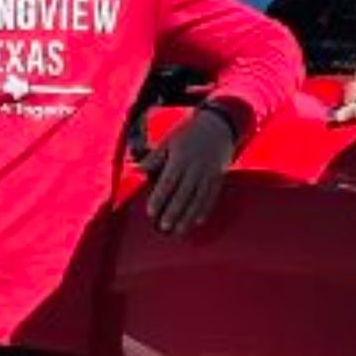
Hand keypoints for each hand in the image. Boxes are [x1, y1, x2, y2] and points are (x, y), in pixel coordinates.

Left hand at [141, 108, 237, 234]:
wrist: (219, 125)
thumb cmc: (189, 133)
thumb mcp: (169, 141)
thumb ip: (154, 158)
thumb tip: (136, 169)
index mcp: (180, 158)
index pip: (168, 182)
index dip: (159, 198)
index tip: (151, 212)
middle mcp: (195, 168)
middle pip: (183, 194)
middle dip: (173, 212)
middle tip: (164, 227)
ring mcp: (208, 174)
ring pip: (198, 199)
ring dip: (188, 216)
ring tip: (179, 230)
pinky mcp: (218, 177)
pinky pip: (212, 197)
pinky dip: (205, 210)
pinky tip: (198, 221)